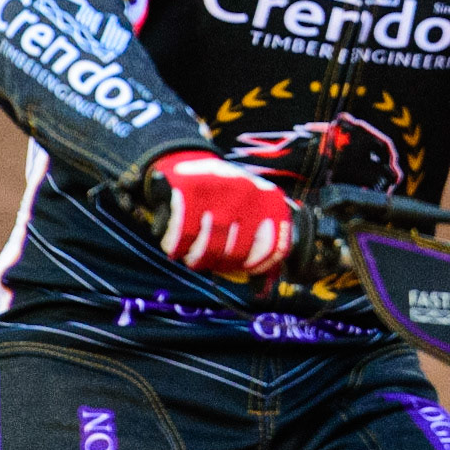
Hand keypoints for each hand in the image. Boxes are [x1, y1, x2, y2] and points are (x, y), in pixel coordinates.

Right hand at [149, 151, 292, 274]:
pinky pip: (183, 236)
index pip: (273, 249)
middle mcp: (250, 192)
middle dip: (219, 264)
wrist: (186, 159)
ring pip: (210, 247)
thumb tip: (261, 290)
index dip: (256, 267)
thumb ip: (259, 245)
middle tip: (208, 260)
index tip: (241, 269)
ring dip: (197, 258)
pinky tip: (176, 245)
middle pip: (237, 253)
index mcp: (270, 199)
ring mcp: (221, 190)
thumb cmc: (222, 197)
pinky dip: (176, 247)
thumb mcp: (248, 211)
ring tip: (192, 254)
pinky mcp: (190, 190)